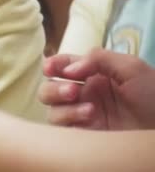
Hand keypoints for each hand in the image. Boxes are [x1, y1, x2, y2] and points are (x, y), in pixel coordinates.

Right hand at [40, 49, 154, 128]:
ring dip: (64, 107)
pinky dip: (69, 120)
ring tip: (91, 110)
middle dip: (55, 88)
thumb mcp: (131, 67)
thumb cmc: (153, 95)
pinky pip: (60, 128)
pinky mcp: (82, 134)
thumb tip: (68, 71)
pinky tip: (90, 118)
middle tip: (73, 91)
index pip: (62, 65)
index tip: (50, 69)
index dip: (52, 65)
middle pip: (48, 88)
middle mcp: (83, 94)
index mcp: (92, 74)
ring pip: (51, 109)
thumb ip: (99, 58)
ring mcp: (81, 115)